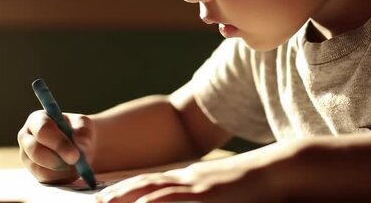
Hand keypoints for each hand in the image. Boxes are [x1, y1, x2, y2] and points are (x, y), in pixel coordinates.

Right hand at [17, 110, 94, 183]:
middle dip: (58, 159)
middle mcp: (27, 137)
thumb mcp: (84, 125)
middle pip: (36, 150)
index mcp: (37, 120)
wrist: (80, 146)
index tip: (75, 154)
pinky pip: (45, 178)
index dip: (58, 143)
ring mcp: (27, 156)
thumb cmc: (79, 131)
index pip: (43, 130)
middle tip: (76, 162)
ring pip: (40, 167)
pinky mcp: (33, 172)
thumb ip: (83, 131)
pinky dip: (61, 176)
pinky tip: (71, 169)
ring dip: (62, 168)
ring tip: (77, 162)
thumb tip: (81, 143)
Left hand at [95, 144, 293, 202]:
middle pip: (146, 183)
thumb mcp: (221, 189)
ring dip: (127, 196)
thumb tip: (190, 200)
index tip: (107, 193)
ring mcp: (197, 183)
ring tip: (104, 202)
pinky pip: (175, 197)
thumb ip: (201, 195)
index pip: (153, 181)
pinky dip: (154, 201)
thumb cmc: (251, 183)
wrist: (274, 170)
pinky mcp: (207, 193)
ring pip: (153, 189)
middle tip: (96, 200)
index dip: (128, 187)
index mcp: (190, 176)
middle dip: (119, 191)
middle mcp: (188, 177)